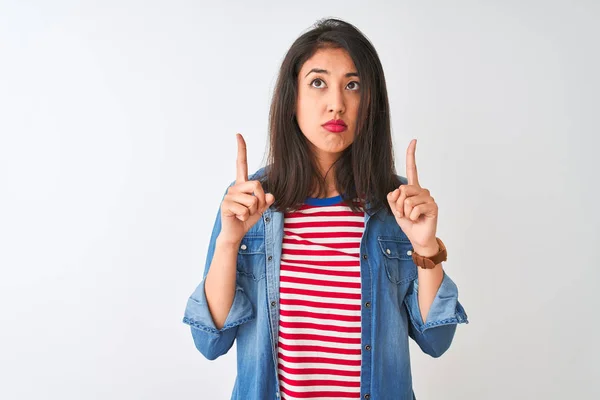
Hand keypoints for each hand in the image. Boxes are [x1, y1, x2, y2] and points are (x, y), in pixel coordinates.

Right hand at [219, 133, 274, 244]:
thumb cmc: (247, 219)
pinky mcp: (225, 205)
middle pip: (256, 185)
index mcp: (242, 185)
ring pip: (252, 200)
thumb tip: (271, 196)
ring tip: (244, 214)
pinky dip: (245, 217)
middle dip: (261, 200)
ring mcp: (229, 195)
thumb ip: (266, 201)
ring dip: (252, 211)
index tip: (238, 135)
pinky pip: (244, 210)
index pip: (241, 164)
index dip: (241, 149)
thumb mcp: (261, 209)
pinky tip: (238, 218)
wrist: (235, 233)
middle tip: (254, 209)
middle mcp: (234, 187)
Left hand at [386, 139, 438, 254]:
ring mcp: (428, 198)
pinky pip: (414, 208)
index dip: (412, 155)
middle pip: (403, 188)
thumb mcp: (395, 209)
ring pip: (407, 200)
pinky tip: (418, 219)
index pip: (412, 169)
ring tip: (411, 217)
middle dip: (398, 204)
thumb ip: (392, 198)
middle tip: (403, 213)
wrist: (418, 238)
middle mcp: (422, 190)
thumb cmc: (408, 223)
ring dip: (405, 212)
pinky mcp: (433, 206)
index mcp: (412, 189)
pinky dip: (412, 216)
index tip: (414, 141)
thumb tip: (397, 190)